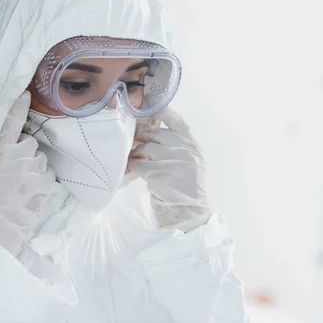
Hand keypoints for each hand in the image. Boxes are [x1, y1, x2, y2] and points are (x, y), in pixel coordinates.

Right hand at [0, 91, 55, 256]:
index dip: (18, 107)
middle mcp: (22, 160)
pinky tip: (27, 191)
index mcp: (0, 155)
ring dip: (33, 165)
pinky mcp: (46, 189)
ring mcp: (36, 175)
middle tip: (10, 168)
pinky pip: (47, 175)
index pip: (11, 124)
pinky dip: (40, 179)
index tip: (26, 94)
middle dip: (22, 150)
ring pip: (41, 158)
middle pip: (30, 142)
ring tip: (18, 183)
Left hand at [127, 108, 211, 231]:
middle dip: (141, 135)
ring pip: (145, 148)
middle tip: (132, 139)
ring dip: (135, 153)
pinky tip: (129, 171)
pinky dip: (131, 167)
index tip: (147, 107)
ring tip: (132, 159)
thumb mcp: (190, 163)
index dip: (160, 111)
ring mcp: (174, 161)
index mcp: (193, 145)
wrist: (190, 215)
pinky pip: (138, 164)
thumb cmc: (187, 190)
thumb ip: (177, 147)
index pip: (176, 120)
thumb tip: (152, 132)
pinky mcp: (160, 174)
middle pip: (155, 133)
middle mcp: (185, 150)